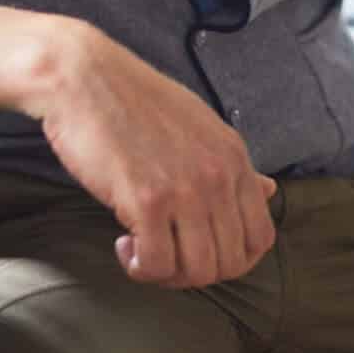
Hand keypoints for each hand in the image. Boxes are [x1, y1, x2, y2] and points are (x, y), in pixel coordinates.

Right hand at [28, 22, 276, 288]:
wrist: (86, 78)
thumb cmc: (136, 101)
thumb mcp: (200, 125)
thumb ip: (233, 165)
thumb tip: (268, 190)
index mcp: (234, 157)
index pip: (260, 237)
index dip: (233, 259)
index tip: (199, 250)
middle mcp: (218, 175)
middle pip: (231, 262)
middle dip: (197, 272)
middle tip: (167, 255)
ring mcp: (185, 189)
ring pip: (198, 272)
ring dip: (167, 274)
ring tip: (143, 249)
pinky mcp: (146, 200)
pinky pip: (157, 264)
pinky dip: (139, 266)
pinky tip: (124, 242)